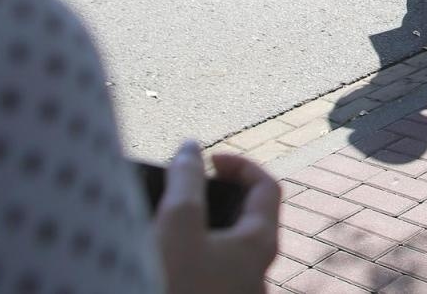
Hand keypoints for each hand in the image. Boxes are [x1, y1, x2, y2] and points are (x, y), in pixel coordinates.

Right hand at [155, 141, 279, 293]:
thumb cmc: (174, 284)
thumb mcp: (177, 224)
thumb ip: (186, 181)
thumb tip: (192, 148)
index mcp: (259, 244)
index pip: (266, 187)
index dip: (240, 164)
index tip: (207, 160)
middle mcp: (256, 273)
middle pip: (247, 220)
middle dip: (215, 199)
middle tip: (183, 192)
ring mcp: (237, 293)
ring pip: (225, 252)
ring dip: (198, 233)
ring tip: (163, 227)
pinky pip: (208, 276)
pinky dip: (189, 259)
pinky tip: (160, 260)